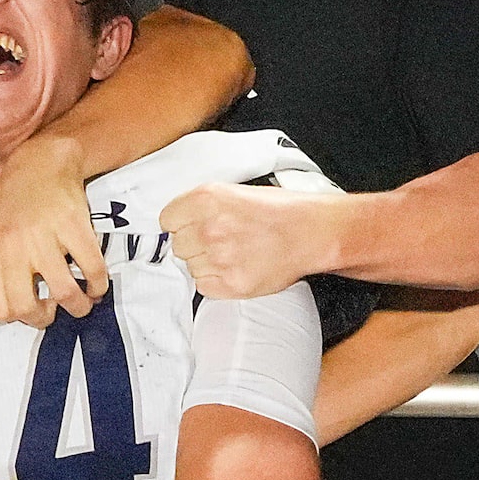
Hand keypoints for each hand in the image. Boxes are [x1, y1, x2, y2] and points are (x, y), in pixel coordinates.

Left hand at [0, 137, 104, 328]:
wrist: (38, 166)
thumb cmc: (1, 210)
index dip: (16, 317)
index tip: (29, 307)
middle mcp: (10, 244)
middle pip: (27, 307)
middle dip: (44, 318)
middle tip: (52, 308)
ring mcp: (43, 234)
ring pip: (64, 293)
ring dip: (77, 306)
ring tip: (80, 301)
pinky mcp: (73, 225)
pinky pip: (92, 269)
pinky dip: (98, 285)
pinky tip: (95, 284)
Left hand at [159, 181, 340, 300]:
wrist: (312, 232)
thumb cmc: (281, 211)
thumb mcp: (235, 192)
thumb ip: (202, 206)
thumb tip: (181, 222)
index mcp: (207, 199)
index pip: (167, 220)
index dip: (181, 224)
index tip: (193, 227)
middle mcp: (209, 228)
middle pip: (178, 246)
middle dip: (196, 244)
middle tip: (223, 240)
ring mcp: (220, 258)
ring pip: (191, 267)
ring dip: (208, 263)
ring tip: (235, 253)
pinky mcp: (231, 284)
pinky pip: (204, 287)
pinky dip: (217, 281)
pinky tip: (237, 267)